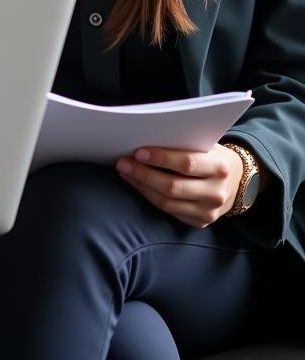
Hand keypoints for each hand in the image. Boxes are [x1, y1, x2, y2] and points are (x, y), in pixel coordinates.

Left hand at [115, 143, 242, 227]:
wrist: (237, 181)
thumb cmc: (212, 156)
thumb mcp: (206, 145)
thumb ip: (183, 144)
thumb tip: (145, 137)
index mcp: (219, 168)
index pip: (186, 164)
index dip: (161, 158)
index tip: (138, 152)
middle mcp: (216, 193)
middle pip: (173, 186)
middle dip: (143, 174)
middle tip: (122, 163)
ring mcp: (209, 211)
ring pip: (167, 202)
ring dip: (141, 186)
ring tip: (125, 172)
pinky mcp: (201, 221)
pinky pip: (169, 211)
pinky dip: (149, 197)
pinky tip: (138, 184)